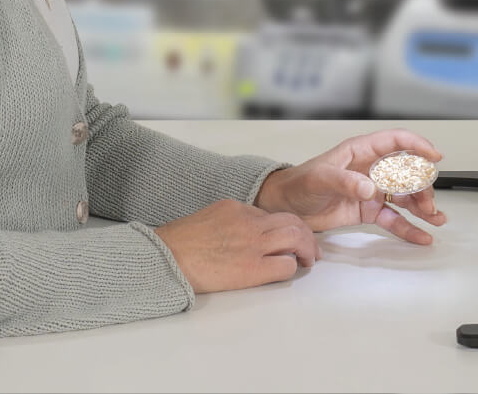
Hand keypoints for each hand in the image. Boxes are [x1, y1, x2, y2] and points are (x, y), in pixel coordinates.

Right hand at [153, 198, 319, 292]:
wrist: (167, 257)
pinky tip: (289, 271)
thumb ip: (232, 221)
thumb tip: (248, 233)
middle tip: (310, 248)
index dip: (285, 226)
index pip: (272, 214)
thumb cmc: (181, 242)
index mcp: (236, 207)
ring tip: (308, 260)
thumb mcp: (210, 218)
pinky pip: (284, 264)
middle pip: (291, 221)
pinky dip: (291, 267)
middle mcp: (249, 222)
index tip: (290, 237)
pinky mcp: (252, 268)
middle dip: (306, 234)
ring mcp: (252, 244)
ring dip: (307, 248)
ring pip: (295, 237)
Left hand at [255, 128, 446, 244]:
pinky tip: (421, 236)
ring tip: (436, 219)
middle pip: (406, 172)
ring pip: (404, 196)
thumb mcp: (319, 178)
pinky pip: (393, 218)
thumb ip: (344, 181)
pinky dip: (408, 227)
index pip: (395, 142)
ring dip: (422, 206)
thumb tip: (369, 188)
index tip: (435, 156)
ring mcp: (371, 191)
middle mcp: (370, 169)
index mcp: (360, 151)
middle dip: (422, 185)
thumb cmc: (299, 183)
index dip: (417, 145)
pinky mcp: (368, 211)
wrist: (286, 206)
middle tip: (428, 203)